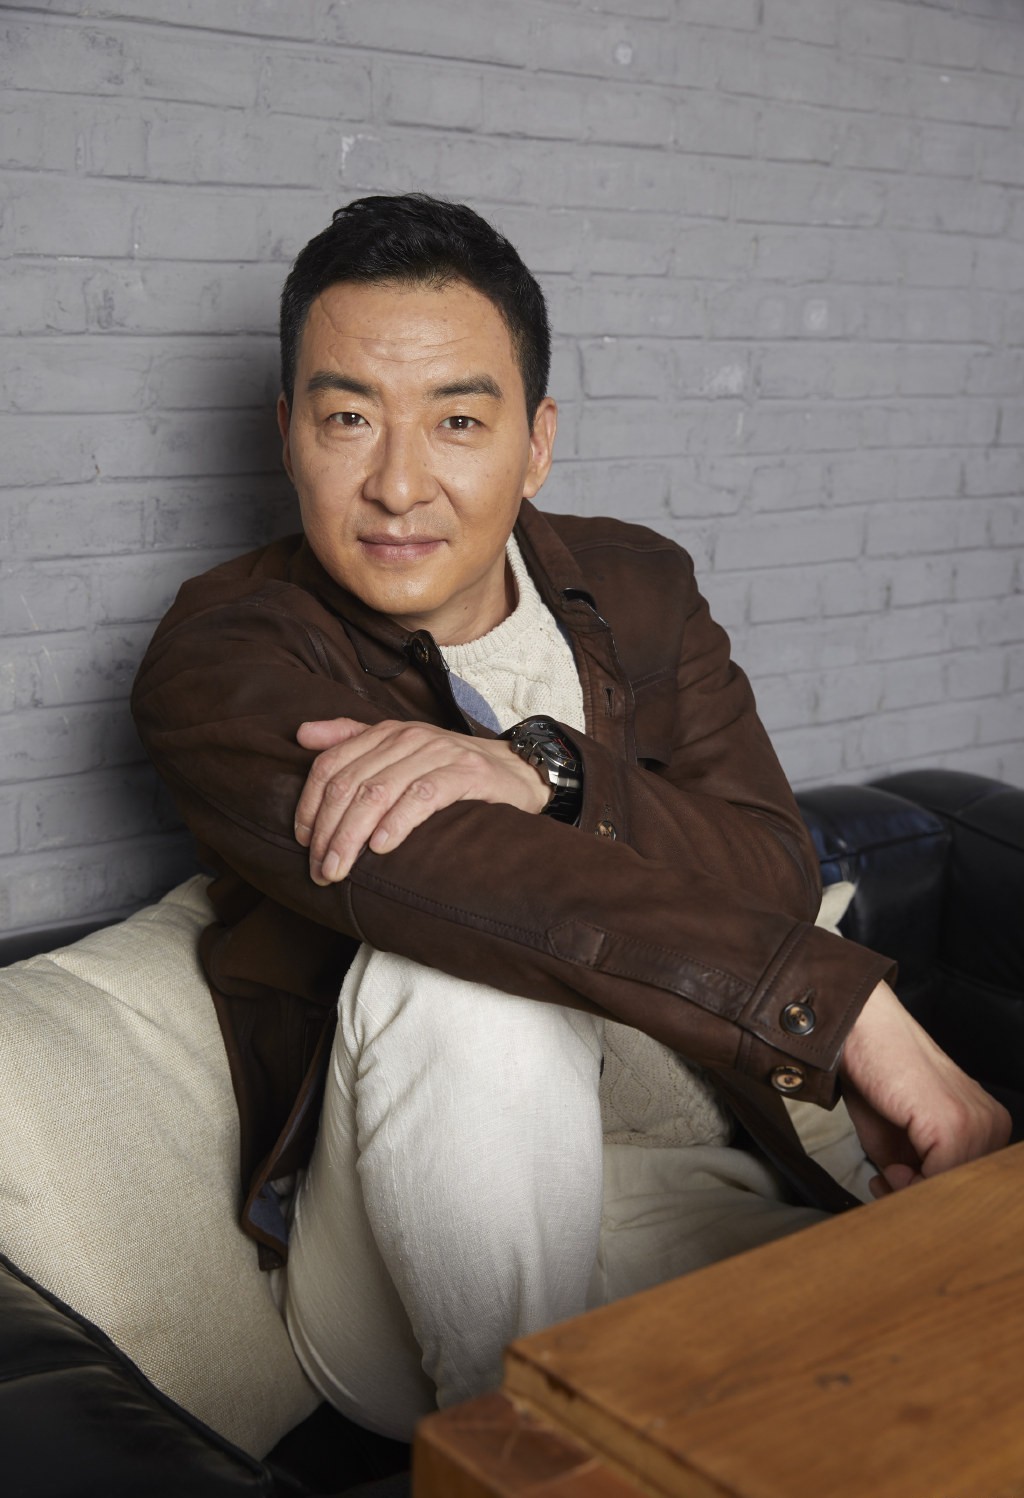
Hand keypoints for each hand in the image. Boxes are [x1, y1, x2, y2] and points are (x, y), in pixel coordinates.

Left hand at [293, 717, 549, 884]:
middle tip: (320, 870)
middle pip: (351, 783)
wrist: (517, 770)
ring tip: (341, 869)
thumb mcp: (400, 750)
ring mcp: (438, 753)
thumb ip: (351, 739)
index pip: (331, 765)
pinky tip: (381, 847)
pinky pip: (422, 796)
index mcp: (386, 733)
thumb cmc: (451, 769)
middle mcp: (408, 738)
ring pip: (379, 792)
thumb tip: (301, 734)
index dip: (310, 805)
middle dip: (329, 831)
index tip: (304, 841)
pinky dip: (397, 823)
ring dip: (352, 836)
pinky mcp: (466, 774)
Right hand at [839, 980, 1010, 1196]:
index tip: (895, 1188)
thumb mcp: (899, 1141)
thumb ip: (915, 1174)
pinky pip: (940, 1179)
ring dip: (912, 1192)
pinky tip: (891, 1168)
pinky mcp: (954, 1123)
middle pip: (964, 1189)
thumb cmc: (874, 1076)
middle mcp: (992, 1123)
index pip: (969, 1182)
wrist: (859, 1031)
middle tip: (885, 1185)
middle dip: (919, 1195)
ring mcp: (978, 1123)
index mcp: (986, 1124)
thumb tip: (915, 1203)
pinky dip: (910, 1184)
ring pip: (954, 1188)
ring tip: (886, 1173)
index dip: (929, 1195)